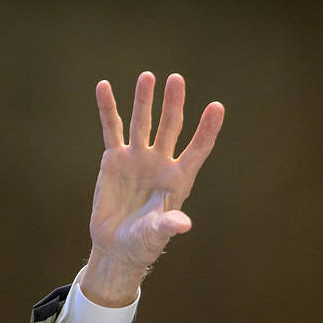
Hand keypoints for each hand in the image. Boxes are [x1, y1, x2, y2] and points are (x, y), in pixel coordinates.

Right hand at [83, 71, 223, 305]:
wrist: (116, 246)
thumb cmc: (143, 243)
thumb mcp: (156, 234)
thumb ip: (168, 225)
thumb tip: (184, 225)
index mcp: (178, 179)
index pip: (198, 149)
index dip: (207, 129)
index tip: (217, 107)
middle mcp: (161, 163)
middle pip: (170, 127)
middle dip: (173, 104)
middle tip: (176, 79)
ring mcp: (138, 158)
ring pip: (142, 123)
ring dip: (144, 100)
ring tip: (147, 76)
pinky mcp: (115, 160)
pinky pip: (112, 129)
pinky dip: (108, 109)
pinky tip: (104, 87)